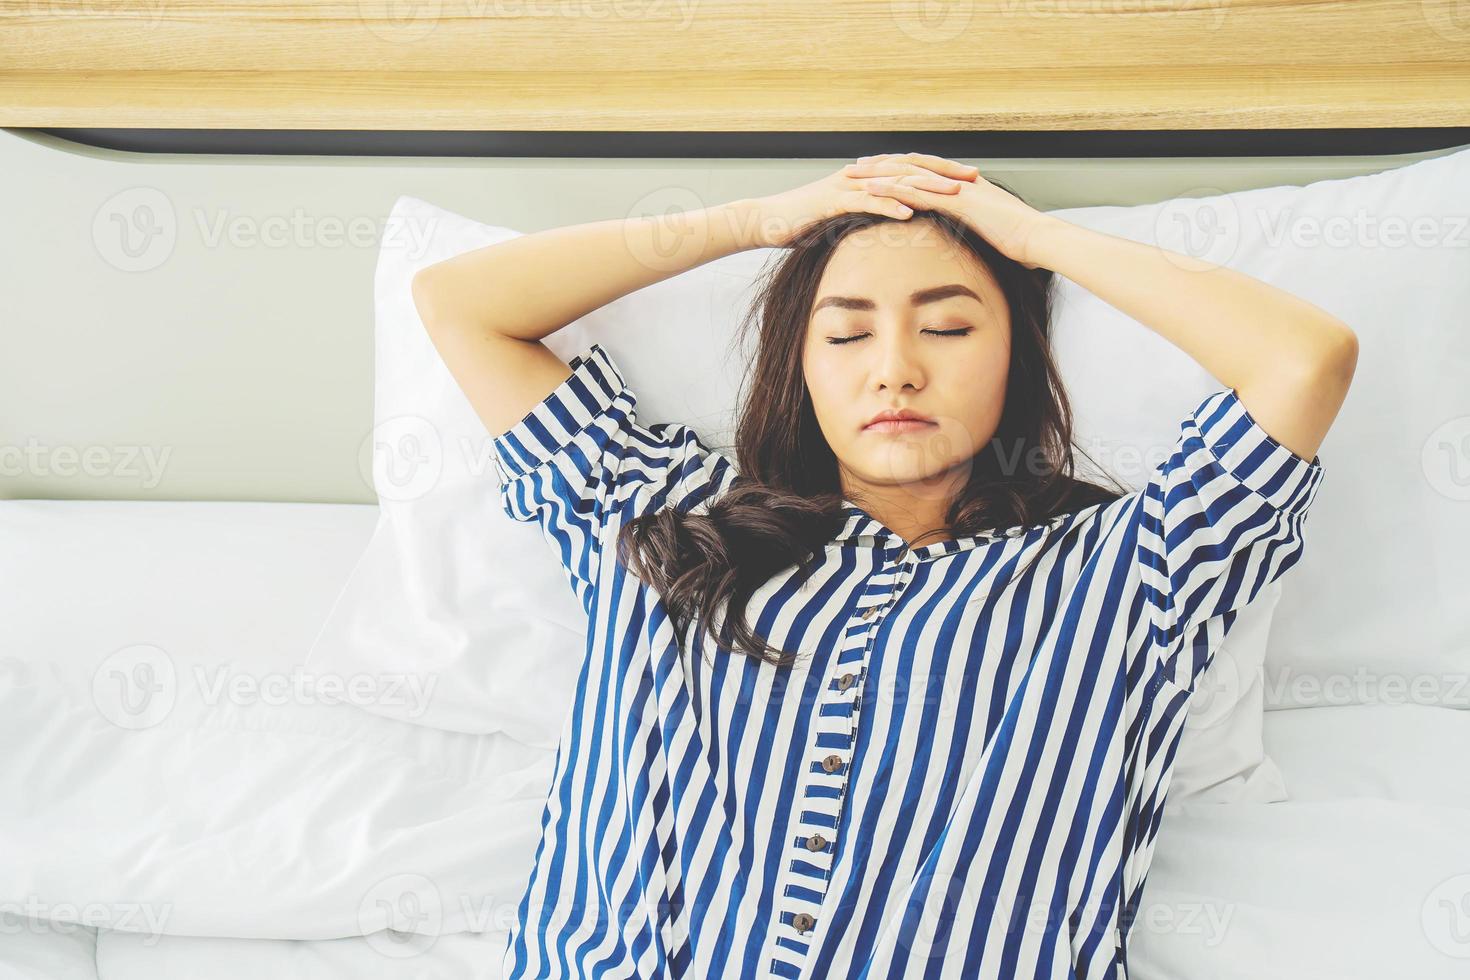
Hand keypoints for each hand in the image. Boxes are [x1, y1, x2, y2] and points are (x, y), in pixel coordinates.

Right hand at [748, 152, 980, 248]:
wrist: (768, 221)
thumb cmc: (805, 224)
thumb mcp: (844, 218)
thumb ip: (869, 215)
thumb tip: (894, 225)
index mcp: (867, 175)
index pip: (911, 167)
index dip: (942, 171)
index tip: (971, 179)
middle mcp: (861, 173)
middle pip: (910, 167)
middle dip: (944, 173)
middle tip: (975, 180)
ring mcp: (847, 185)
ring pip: (893, 181)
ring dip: (925, 188)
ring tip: (953, 196)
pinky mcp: (833, 201)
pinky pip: (867, 201)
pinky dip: (890, 205)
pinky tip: (911, 213)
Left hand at [853, 153, 1049, 268]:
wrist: (1039, 239)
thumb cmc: (1021, 241)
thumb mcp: (993, 232)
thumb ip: (976, 228)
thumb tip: (969, 237)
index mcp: (964, 186)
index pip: (925, 172)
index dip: (900, 170)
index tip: (876, 171)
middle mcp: (957, 181)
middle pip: (912, 166)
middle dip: (882, 165)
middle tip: (855, 166)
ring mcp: (957, 189)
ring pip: (910, 175)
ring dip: (879, 174)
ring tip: (853, 175)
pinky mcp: (957, 202)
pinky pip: (918, 192)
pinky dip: (892, 190)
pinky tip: (871, 192)